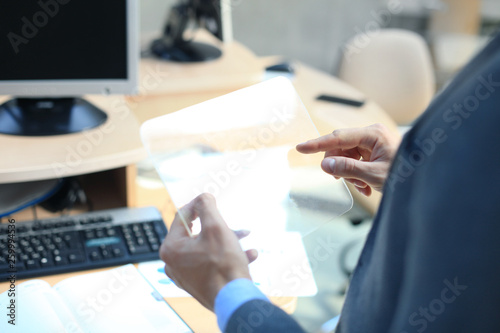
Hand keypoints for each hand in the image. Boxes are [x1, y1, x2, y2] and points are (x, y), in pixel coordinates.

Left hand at [159, 194, 257, 310]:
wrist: (234, 299)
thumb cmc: (223, 266)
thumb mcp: (216, 227)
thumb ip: (207, 207)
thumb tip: (203, 197)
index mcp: (171, 247)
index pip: (182, 216)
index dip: (199, 205)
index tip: (212, 200)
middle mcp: (174, 262)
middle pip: (197, 233)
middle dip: (219, 227)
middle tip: (233, 225)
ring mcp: (185, 275)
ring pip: (207, 248)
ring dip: (227, 241)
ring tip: (245, 240)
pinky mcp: (198, 283)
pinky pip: (211, 263)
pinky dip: (227, 256)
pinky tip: (248, 255)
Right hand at [296, 124, 399, 195]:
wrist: (422, 182)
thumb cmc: (404, 175)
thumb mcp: (374, 175)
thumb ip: (348, 169)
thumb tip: (325, 165)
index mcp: (373, 134)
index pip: (338, 137)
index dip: (317, 144)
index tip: (300, 148)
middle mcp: (371, 134)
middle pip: (340, 146)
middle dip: (338, 165)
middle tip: (338, 179)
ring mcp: (372, 143)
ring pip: (345, 156)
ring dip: (348, 173)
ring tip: (360, 187)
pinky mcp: (373, 152)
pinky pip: (354, 161)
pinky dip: (355, 175)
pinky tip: (364, 187)